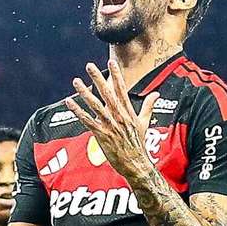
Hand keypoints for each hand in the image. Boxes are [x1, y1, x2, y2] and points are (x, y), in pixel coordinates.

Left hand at [64, 59, 159, 177]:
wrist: (136, 163)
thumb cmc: (139, 144)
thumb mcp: (145, 123)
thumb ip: (149, 106)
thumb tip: (156, 94)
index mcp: (128, 111)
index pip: (122, 89)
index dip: (116, 75)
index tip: (111, 61)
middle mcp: (119, 116)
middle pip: (107, 93)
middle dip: (98, 78)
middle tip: (89, 65)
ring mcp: (110, 125)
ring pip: (95, 105)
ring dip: (84, 92)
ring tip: (75, 81)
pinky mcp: (101, 135)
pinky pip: (87, 121)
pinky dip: (78, 111)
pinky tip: (70, 102)